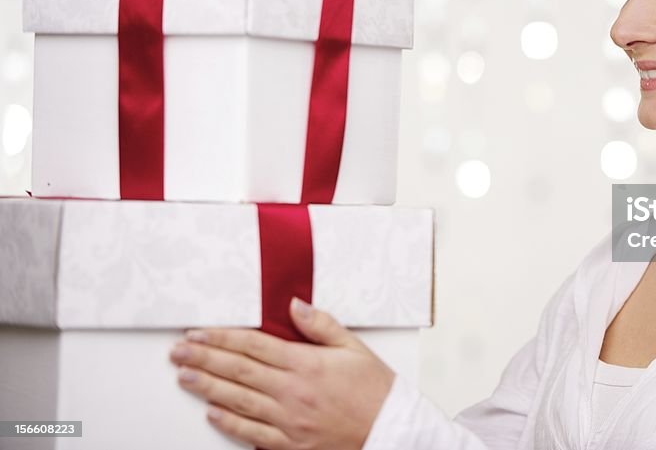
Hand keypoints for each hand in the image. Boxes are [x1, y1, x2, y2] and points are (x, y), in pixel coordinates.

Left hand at [169, 297, 395, 449]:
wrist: (389, 428)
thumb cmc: (373, 388)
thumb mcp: (352, 346)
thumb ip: (320, 324)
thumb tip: (294, 305)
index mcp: (306, 364)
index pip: (254, 345)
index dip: (222, 338)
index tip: (200, 333)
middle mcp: (293, 392)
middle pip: (239, 371)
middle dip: (204, 359)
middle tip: (179, 351)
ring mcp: (289, 420)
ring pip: (239, 401)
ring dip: (208, 387)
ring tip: (184, 377)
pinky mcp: (291, 444)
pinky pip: (252, 433)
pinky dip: (229, 423)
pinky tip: (211, 412)